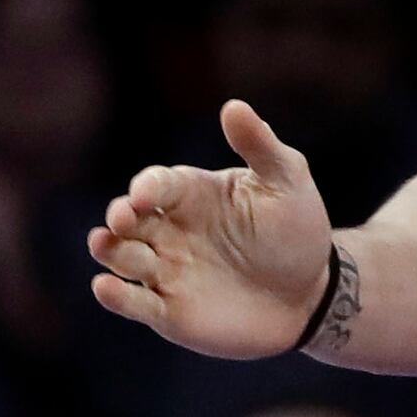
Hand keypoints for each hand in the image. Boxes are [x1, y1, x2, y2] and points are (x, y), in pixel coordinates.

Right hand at [85, 101, 335, 357]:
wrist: (312, 290)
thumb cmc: (296, 228)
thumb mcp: (287, 181)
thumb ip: (259, 145)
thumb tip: (234, 106)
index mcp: (191, 193)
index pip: (157, 184)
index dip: (147, 187)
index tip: (146, 192)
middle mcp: (168, 230)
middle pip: (127, 219)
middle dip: (119, 217)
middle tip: (122, 219)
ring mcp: (165, 270)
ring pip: (122, 257)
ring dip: (109, 250)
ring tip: (104, 243)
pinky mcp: (168, 311)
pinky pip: (134, 302)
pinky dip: (115, 295)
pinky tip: (105, 288)